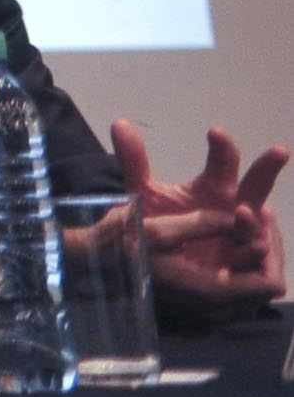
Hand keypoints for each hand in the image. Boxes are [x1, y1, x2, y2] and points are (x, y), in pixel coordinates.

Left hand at [114, 119, 289, 304]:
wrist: (156, 274)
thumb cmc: (158, 229)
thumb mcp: (144, 196)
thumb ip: (134, 162)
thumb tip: (120, 123)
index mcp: (214, 190)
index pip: (224, 163)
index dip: (223, 148)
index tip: (215, 132)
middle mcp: (235, 213)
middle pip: (256, 189)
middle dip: (267, 169)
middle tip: (277, 150)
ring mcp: (245, 243)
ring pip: (258, 231)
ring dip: (252, 222)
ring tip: (241, 213)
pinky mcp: (250, 274)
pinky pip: (265, 269)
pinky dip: (263, 259)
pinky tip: (255, 248)